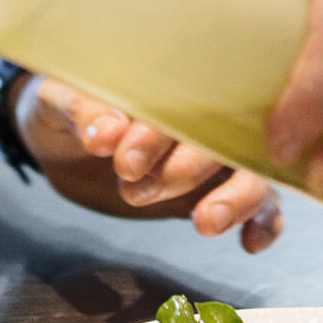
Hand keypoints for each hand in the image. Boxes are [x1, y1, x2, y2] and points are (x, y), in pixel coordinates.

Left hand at [17, 78, 282, 253]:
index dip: (160, 132)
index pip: (185, 96)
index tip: (125, 160)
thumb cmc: (65, 109)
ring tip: (205, 223)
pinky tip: (250, 244)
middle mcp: (206, 111)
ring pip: (254, 169)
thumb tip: (106, 132)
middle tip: (137, 190)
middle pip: (228, 134)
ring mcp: (219, 151)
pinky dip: (263, 222)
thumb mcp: (58, 102)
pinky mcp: (221, 188)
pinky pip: (263, 203)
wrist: (63, 145)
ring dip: (237, 198)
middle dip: (188, 168)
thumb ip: (82, 110)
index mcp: (171, 78)